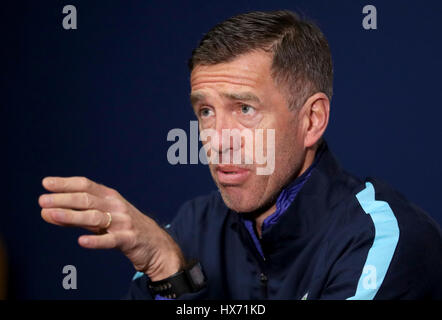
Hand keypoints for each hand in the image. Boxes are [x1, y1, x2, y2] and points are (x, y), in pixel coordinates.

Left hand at [39, 176, 184, 280]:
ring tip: (52, 215)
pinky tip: (81, 241)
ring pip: (95, 217)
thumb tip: (47, 212)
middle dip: (64, 199)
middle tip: (43, 200)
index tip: (46, 183)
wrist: (156, 245)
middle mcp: (116, 206)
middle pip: (88, 199)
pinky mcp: (129, 240)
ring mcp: (123, 222)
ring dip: (72, 216)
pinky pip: (110, 240)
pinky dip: (96, 240)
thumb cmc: (124, 228)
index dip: (66, 183)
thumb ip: (77, 215)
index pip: (86, 185)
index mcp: (110, 197)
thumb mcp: (103, 218)